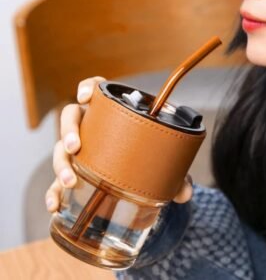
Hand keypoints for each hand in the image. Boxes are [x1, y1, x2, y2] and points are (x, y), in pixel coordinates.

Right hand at [45, 76, 192, 212]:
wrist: (133, 178)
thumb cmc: (144, 160)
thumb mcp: (159, 163)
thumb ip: (173, 175)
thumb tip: (184, 193)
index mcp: (111, 115)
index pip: (97, 91)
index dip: (88, 88)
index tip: (86, 96)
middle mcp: (91, 128)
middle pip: (71, 118)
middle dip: (68, 130)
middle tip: (74, 147)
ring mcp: (79, 151)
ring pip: (60, 149)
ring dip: (61, 164)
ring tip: (70, 181)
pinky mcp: (74, 173)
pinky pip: (56, 181)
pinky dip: (53, 193)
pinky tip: (55, 205)